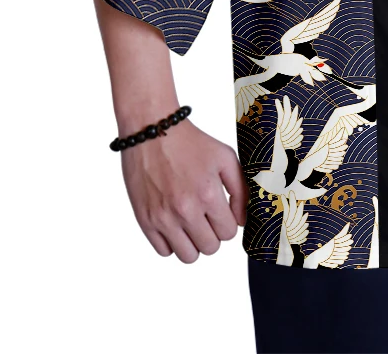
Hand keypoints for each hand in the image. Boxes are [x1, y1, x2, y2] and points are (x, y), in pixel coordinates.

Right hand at [120, 119, 248, 262]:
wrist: (153, 132)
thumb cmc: (191, 143)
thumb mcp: (225, 158)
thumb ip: (240, 189)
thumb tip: (242, 220)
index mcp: (208, 193)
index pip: (229, 232)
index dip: (228, 223)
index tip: (222, 212)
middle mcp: (185, 210)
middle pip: (210, 247)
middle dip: (213, 234)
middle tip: (207, 217)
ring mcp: (163, 218)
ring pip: (188, 256)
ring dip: (194, 243)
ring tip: (192, 224)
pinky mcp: (145, 220)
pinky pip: (164, 251)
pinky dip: (172, 242)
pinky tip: (175, 223)